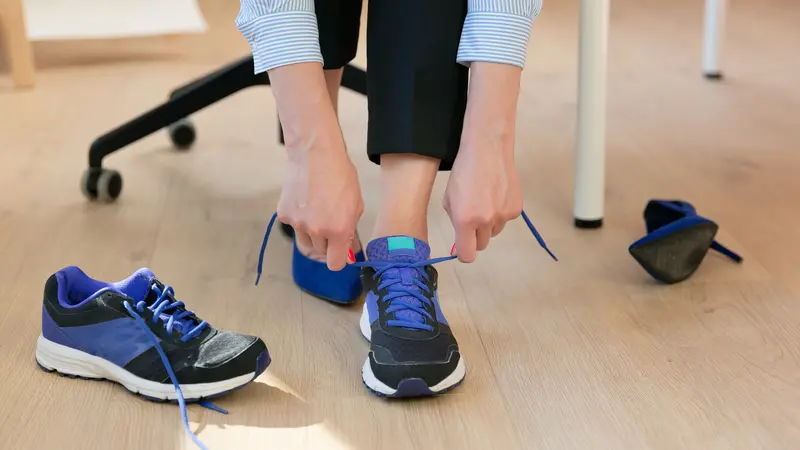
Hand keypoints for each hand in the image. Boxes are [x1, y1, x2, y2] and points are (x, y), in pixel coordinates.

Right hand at [277, 128, 362, 270]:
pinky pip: (293, 226)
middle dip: (327, 245)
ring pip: (305, 242)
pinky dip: (300, 220)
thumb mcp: (355, 205)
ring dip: (312, 236)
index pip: (335, 264)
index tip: (341, 252)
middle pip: (320, 253)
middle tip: (331, 230)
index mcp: (338, 231)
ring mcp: (297, 224)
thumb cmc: (341, 176)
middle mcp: (316, 231)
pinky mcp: (284, 214)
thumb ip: (351, 231)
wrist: (315, 155)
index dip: (339, 259)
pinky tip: (305, 204)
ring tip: (318, 216)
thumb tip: (349, 249)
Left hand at [444, 138, 521, 262]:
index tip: (463, 246)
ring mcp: (503, 216)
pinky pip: (506, 219)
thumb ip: (456, 221)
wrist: (487, 150)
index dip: (464, 253)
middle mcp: (486, 221)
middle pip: (482, 244)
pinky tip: (496, 194)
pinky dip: (501, 212)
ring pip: (494, 232)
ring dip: (489, 223)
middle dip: (475, 236)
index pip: (467, 255)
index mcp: (465, 220)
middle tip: (472, 218)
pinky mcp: (516, 209)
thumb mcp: (449, 199)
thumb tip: (462, 238)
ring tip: (485, 201)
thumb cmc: (464, 172)